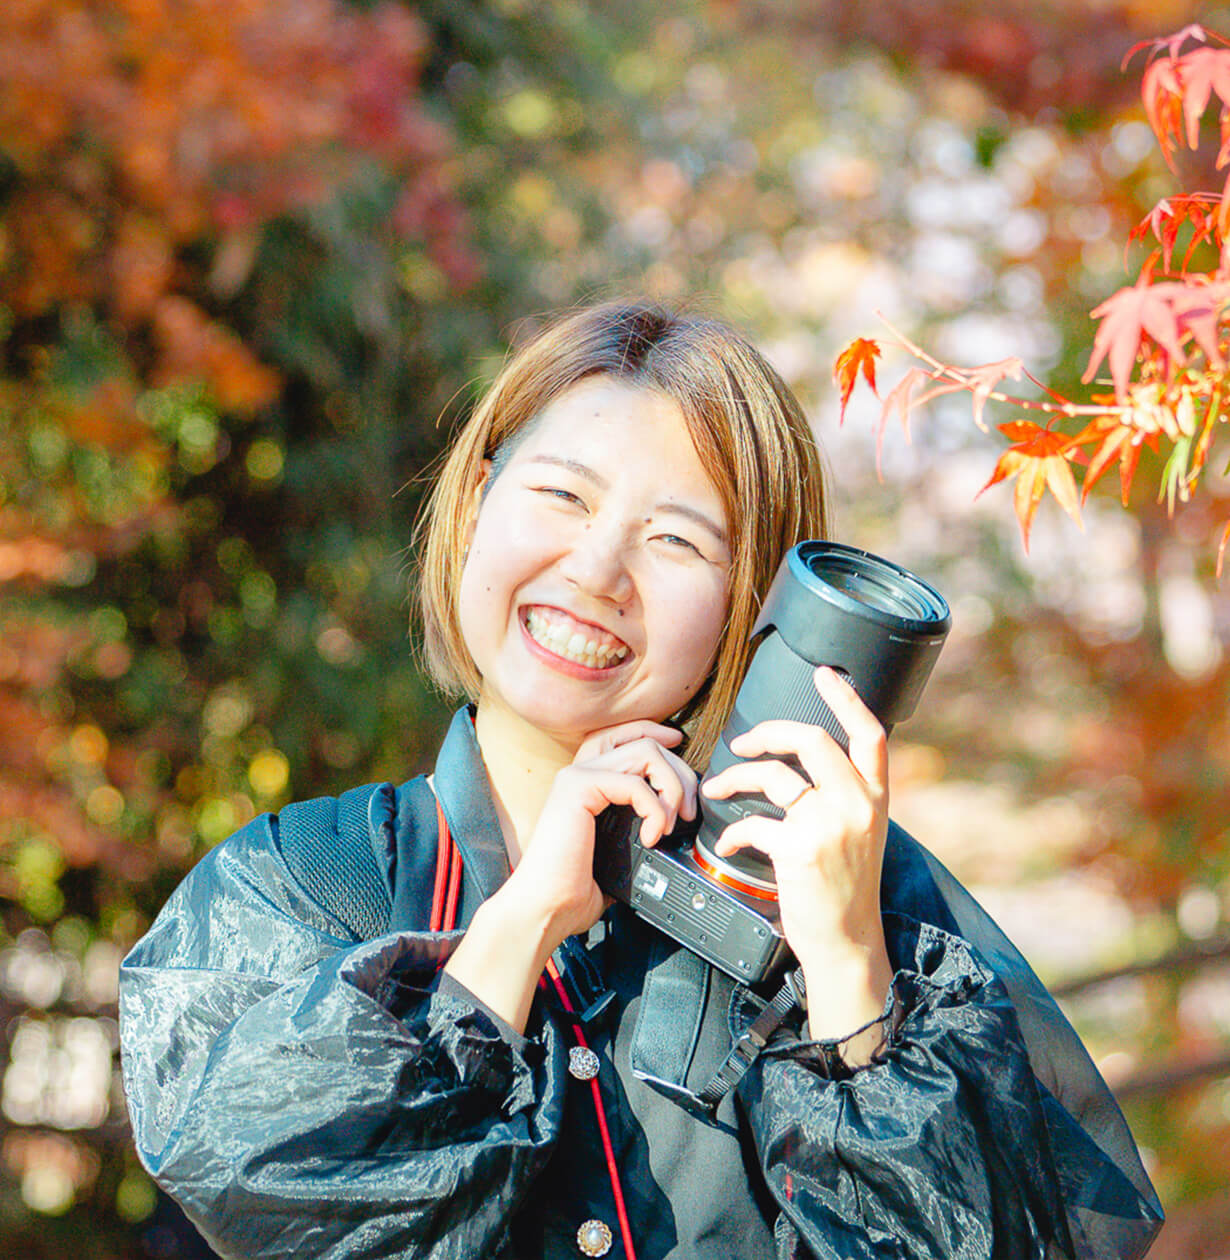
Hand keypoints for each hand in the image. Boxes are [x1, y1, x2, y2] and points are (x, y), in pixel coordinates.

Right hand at [447, 719, 696, 1032]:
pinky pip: (636, 784)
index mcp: (584, 782)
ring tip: (672, 824)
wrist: (545, 909)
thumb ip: (635, 831)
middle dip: (677, 771)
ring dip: (672, 787)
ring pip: (644, 753)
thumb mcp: (615, 853)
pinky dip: (656, 810)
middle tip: (688, 811)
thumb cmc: (572, 890)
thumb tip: (672, 833)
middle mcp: (578, 772)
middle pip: (642, 742)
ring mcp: (576, 777)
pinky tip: (652, 837)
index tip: (677, 743)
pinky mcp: (578, 788)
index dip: (653, 732)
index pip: (621, 736)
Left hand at [701, 666, 892, 1042]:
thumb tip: (805, 767)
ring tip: (716, 788)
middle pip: (812, 739)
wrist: (847, 945)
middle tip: (741, 742)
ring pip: (774, 776)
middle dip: (768, 732)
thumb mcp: (860, 835)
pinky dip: (732, 831)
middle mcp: (858, 805)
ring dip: (735, 777)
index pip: (871, 733)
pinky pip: (753, 822)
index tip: (825, 673)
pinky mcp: (800, 850)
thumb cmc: (845, 890)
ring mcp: (830, 825)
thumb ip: (843, 797)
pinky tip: (726, 843)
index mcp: (876, 798)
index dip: (847, 698)